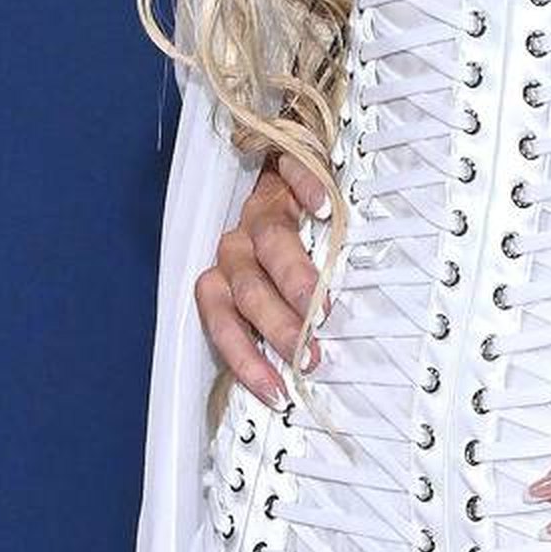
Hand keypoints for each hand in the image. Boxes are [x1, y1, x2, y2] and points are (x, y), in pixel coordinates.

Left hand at [192, 151, 332, 409]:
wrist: (283, 161)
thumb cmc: (284, 243)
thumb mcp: (273, 286)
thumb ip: (280, 319)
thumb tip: (298, 374)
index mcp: (228, 277)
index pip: (224, 321)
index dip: (245, 359)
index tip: (278, 391)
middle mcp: (237, 245)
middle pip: (248, 288)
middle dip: (277, 327)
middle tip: (309, 354)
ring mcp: (260, 205)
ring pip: (267, 242)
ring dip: (294, 278)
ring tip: (321, 307)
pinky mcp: (285, 167)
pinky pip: (291, 174)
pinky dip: (306, 190)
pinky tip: (326, 210)